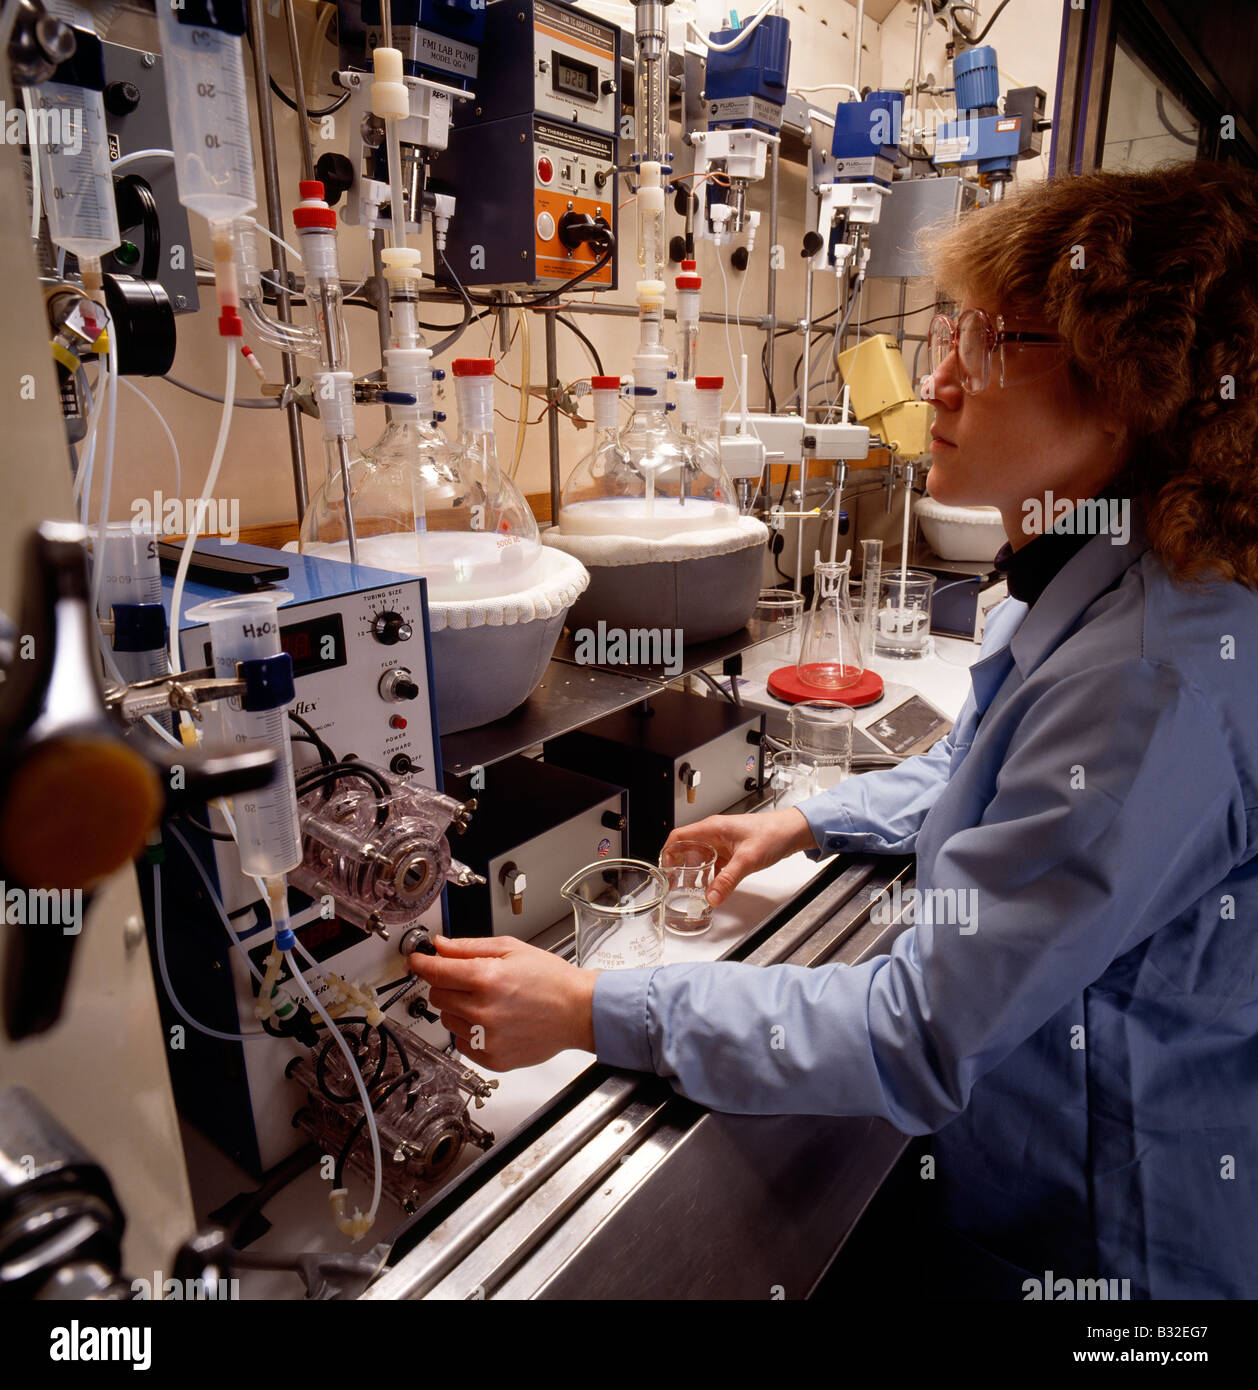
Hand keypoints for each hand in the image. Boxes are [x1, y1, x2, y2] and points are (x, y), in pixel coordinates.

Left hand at [407, 935, 597, 1071]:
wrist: (578, 1011)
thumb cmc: (550, 980)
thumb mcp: (511, 949)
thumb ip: (469, 948)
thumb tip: (439, 946)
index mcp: (486, 978)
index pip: (435, 971)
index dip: (421, 964)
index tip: (415, 961)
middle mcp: (483, 1010)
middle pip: (437, 995)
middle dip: (447, 984)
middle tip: (470, 981)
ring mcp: (486, 1037)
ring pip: (446, 1021)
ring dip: (458, 1009)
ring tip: (487, 1002)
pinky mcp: (491, 1058)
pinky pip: (461, 1043)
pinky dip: (469, 1031)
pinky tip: (492, 1021)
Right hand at [663, 808, 816, 906]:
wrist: (792, 832)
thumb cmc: (773, 833)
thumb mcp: (747, 859)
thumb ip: (727, 880)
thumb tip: (711, 896)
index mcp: (712, 828)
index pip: (679, 836)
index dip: (668, 853)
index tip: (665, 869)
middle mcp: (715, 834)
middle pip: (687, 849)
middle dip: (680, 867)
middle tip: (675, 885)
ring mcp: (723, 842)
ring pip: (700, 857)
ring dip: (695, 873)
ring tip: (691, 890)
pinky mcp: (732, 851)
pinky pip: (714, 863)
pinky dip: (709, 875)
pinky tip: (711, 887)